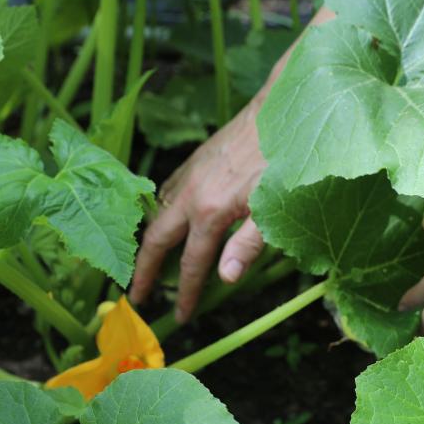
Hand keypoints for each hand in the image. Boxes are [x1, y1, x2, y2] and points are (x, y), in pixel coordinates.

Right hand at [129, 100, 267, 321]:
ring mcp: (191, 174)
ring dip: (151, 241)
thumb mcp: (274, 207)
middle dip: (146, 271)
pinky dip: (159, 210)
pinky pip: (167, 191)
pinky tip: (166, 215)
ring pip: (159, 213)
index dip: (187, 293)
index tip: (183, 317)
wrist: (282, 107)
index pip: (192, 263)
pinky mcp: (197, 159)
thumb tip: (225, 278)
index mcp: (211, 211)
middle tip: (139, 296)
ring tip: (147, 262)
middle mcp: (192, 194)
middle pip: (158, 239)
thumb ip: (249, 244)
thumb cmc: (284, 159)